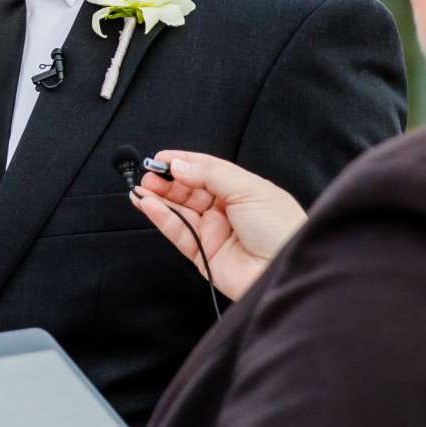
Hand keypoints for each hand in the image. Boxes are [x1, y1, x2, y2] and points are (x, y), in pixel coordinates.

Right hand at [130, 151, 306, 298]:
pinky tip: (148, 204)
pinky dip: (161, 217)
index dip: (183, 162)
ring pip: (179, 211)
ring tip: (141, 187)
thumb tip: (180, 165)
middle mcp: (226, 210)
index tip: (161, 158)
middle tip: (149, 173)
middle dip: (168, 181)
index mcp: (242, 190)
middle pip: (189, 190)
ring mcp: (213, 232)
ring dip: (159, 198)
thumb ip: (210, 174)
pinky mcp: (202, 254)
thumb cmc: (280, 228)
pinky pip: (177, 232)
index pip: (206, 170)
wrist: (284, 269)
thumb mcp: (248, 188)